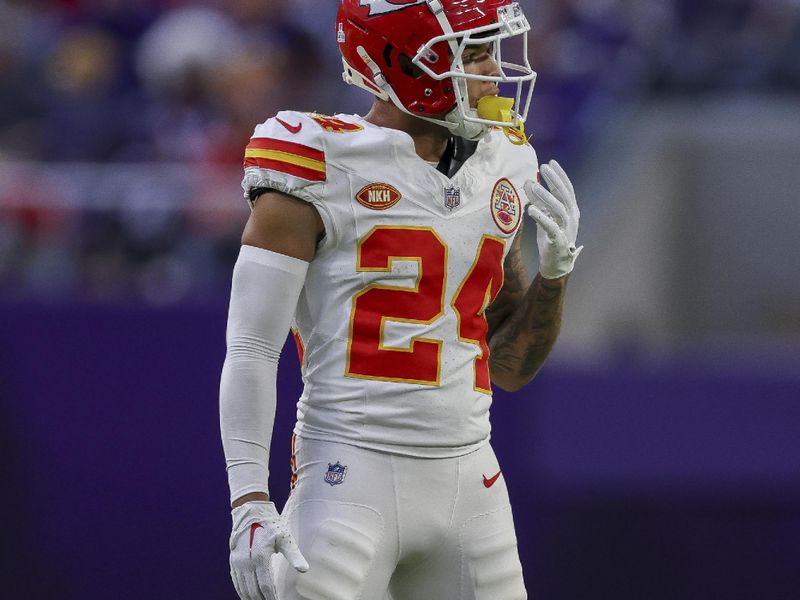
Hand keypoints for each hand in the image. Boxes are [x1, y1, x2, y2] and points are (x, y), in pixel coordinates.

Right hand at [229, 501, 308, 599]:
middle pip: (254, 590)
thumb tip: (304, 570)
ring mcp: (238, 562)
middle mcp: (246, 562)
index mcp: (260, 557)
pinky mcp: (233, 560)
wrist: (250, 511)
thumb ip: (294, 555)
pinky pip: (236, 580)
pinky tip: (247, 595)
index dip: (272, 597)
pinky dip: (241, 590)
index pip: (266, 586)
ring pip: (243, 587)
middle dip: (262, 599)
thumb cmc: (270, 523)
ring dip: (251, 597)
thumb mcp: (284, 538)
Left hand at [524, 160, 582, 279]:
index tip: (551, 162)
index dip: (560, 175)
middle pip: (564, 195)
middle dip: (554, 180)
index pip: (567, 189)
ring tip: (533, 186)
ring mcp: (566, 229)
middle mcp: (571, 218)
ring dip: (546, 196)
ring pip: (559, 209)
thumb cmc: (550, 239)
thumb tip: (529, 183)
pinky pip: (551, 227)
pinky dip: (541, 217)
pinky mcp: (558, 241)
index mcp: (570, 210)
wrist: (555, 265)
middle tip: (543, 168)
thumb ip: (539, 202)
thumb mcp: (544, 217)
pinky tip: (531, 209)